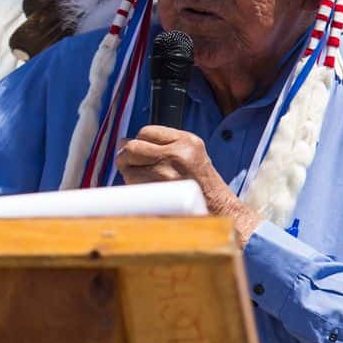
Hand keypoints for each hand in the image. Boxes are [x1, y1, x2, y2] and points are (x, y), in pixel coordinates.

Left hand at [115, 125, 262, 244]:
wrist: (220, 211)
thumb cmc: (202, 185)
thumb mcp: (191, 155)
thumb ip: (165, 145)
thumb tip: (123, 142)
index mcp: (186, 141)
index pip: (146, 132)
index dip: (138, 142)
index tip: (138, 152)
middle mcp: (177, 154)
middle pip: (133, 147)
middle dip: (125, 156)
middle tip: (127, 165)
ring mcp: (168, 173)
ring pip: (129, 168)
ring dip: (128, 174)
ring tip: (141, 181)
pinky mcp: (160, 192)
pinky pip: (133, 185)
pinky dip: (132, 188)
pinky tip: (144, 192)